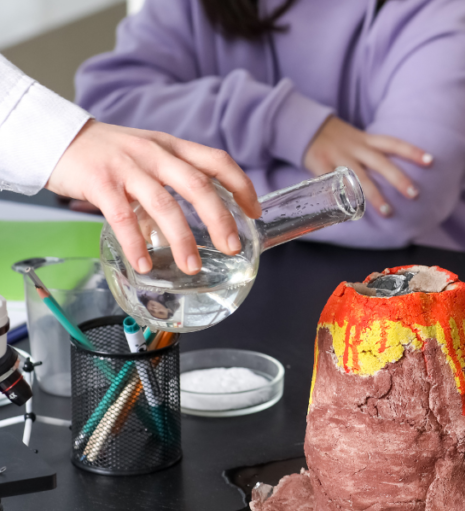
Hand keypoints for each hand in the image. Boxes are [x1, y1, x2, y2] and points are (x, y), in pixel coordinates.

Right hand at [46, 120, 260, 274]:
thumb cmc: (108, 153)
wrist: (56, 137)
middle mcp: (154, 154)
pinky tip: (145, 264)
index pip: (217, 161)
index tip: (254, 212)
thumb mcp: (150, 152)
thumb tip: (206, 211)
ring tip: (192, 266)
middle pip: (197, 185)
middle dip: (219, 219)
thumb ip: (176, 175)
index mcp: (171, 147)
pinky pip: (122, 217)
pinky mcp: (100, 182)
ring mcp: (127, 167)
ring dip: (182, 240)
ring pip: (164, 205)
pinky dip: (136, 244)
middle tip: (232, 247)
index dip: (241, 185)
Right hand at [303, 116, 431, 217]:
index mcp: (366, 141)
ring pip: (359, 178)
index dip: (412, 151)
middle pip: (380, 163)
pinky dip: (340, 199)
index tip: (431, 161)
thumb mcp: (358, 140)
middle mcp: (355, 148)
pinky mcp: (319, 165)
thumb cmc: (338, 139)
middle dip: (398, 178)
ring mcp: (337, 157)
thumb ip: (375, 154)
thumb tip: (400, 175)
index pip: (393, 143)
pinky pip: (331, 184)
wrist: (305, 127)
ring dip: (374, 196)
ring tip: (388, 213)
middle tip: (415, 194)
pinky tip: (350, 214)